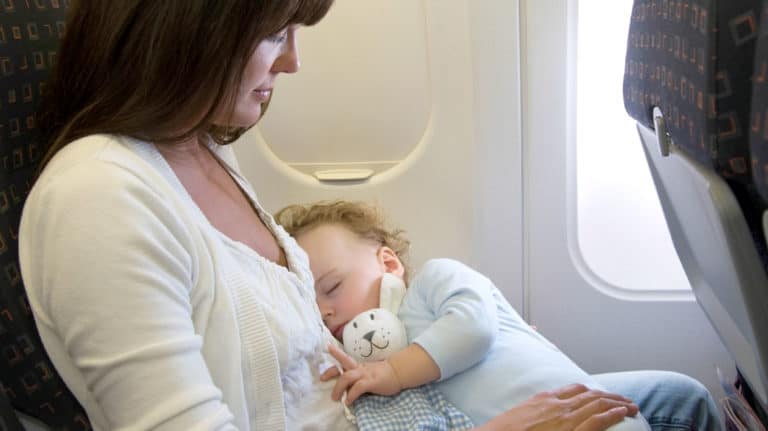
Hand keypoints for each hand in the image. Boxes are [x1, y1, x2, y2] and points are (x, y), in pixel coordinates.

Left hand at [323, 343, 402, 403]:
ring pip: (347, 377)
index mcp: (359, 366)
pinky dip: (351, 395)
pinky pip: (358, 388)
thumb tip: (347, 386)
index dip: (335, 354)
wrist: (399, 372)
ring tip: (335, 398)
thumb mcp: (369, 372)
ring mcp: (366, 374)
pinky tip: (348, 401)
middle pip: (343, 364)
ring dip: (338, 388)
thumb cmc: (384, 374)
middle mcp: (360, 368)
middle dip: (330, 372)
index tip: (327, 348)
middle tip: (322, 379)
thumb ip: (358, 376)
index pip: (344, 359)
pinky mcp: (372, 382)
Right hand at [477, 383, 638, 430]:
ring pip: (598, 404)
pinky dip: (612, 414)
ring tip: (631, 405)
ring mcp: (564, 417)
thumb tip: (541, 419)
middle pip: (590, 394)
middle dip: (609, 396)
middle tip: (625, 399)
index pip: (574, 389)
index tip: (601, 395)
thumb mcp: (519, 417)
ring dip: (617, 402)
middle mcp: (556, 404)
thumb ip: (535, 414)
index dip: (591, 391)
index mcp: (543, 400)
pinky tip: (623, 412)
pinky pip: (596, 420)